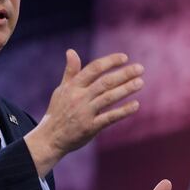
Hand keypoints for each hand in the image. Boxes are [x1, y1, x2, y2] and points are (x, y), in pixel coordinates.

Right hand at [25, 49, 143, 176]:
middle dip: (124, 74)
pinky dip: (123, 111)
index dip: (110, 61)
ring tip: (140, 82)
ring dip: (126, 89)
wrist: (49, 138)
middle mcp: (79, 97)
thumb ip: (70, 71)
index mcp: (73, 86)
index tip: (124, 57)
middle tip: (140, 68)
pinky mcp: (90, 127)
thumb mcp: (61, 90)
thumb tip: (71, 51)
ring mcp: (85, 113)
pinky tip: (136, 105)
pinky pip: (109, 118)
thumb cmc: (57, 112)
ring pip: (108, 98)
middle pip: (104, 82)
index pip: (93, 69)